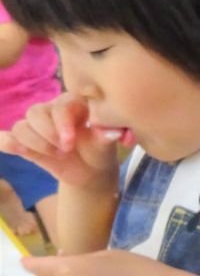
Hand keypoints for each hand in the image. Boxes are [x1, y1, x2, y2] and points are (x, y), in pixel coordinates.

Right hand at [0, 93, 122, 189]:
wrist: (90, 171)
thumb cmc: (99, 152)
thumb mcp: (105, 146)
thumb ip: (106, 137)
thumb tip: (111, 132)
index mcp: (73, 104)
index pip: (60, 105)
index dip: (61, 123)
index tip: (69, 143)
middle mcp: (51, 110)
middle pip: (35, 112)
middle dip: (48, 134)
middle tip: (65, 151)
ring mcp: (36, 126)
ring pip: (21, 126)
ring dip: (35, 143)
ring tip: (57, 155)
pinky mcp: (25, 141)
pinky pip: (8, 138)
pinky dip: (8, 143)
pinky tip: (17, 150)